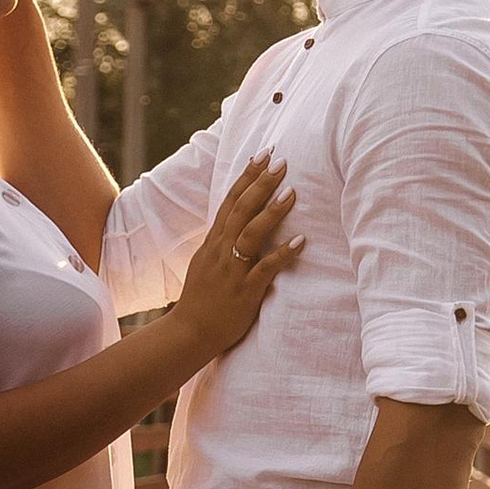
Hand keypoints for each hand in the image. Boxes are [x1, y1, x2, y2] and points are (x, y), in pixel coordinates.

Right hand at [170, 157, 300, 368]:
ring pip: (250, 233)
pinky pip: (265, 268)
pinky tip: (301, 241)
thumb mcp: (205, 263)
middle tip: (280, 161)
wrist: (188, 333)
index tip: (261, 155)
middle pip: (240, 209)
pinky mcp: (244, 291)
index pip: (229, 201)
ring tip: (292, 192)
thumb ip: (220, 243)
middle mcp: (221, 251)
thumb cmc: (201, 300)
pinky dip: (283, 253)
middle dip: (261, 183)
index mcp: (212, 243)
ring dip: (272, 211)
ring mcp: (232, 270)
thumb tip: (235, 225)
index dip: (246, 177)